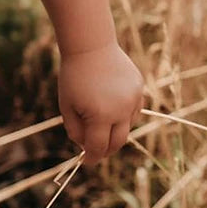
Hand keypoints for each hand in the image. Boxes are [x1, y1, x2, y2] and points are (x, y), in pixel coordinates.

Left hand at [58, 42, 143, 163]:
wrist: (90, 45)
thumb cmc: (73, 76)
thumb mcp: (67, 105)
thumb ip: (75, 129)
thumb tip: (86, 146)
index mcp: (101, 116)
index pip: (99, 147)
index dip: (92, 158)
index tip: (86, 162)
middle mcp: (121, 110)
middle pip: (117, 142)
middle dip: (105, 149)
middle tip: (95, 150)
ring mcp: (134, 99)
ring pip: (127, 126)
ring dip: (114, 129)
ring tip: (99, 119)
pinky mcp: (139, 89)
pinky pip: (134, 110)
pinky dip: (123, 114)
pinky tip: (110, 106)